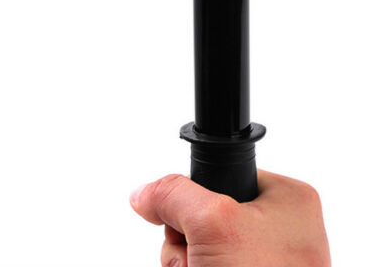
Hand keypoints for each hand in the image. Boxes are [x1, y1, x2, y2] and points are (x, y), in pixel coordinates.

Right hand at [130, 170, 329, 266]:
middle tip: (196, 257)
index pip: (221, 175)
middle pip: (205, 213)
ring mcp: (267, 261)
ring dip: (185, 262)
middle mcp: (282, 228)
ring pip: (200, 245)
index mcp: (288, 200)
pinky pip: (206, 265)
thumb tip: (144, 195)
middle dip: (186, 239)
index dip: (195, 197)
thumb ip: (172, 194)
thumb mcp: (211, 223)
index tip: (191, 220)